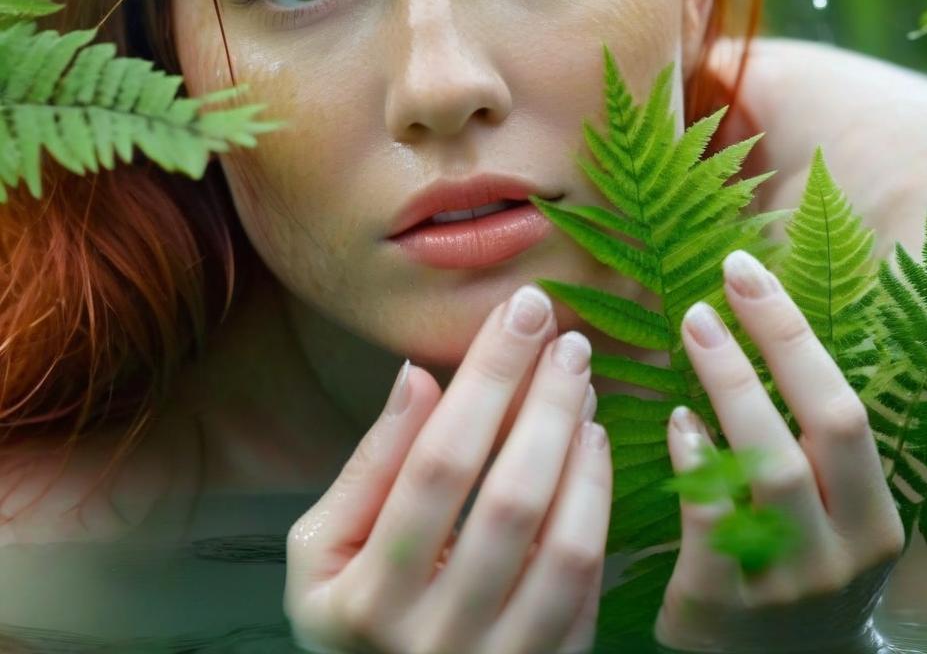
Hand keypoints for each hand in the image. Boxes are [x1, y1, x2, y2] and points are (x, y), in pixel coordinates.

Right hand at [283, 285, 612, 653]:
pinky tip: (594, 447)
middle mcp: (432, 640)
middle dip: (546, 402)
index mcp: (362, 597)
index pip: (437, 463)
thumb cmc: (349, 611)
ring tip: (586, 387)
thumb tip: (416, 377)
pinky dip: (598, 507)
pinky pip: (589, 587)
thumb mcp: (322, 547)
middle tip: (568, 338)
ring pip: (563, 547)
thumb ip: (369, 467)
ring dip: (583, 453)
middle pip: (508, 498)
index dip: (486, 378)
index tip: (520, 310)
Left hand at [654, 250, 905, 652]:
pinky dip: (696, 460)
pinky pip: (711, 520)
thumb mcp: (824, 511)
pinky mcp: (725, 604)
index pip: (844, 408)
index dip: (796, 337)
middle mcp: (844, 549)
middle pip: (819, 428)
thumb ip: (802, 441)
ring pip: (767, 469)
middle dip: (770, 348)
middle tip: (712, 293)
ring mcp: (788, 582)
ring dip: (729, 388)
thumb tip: (751, 322)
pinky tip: (678, 421)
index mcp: (874, 517)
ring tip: (695, 329)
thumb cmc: (793, 563)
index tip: (748, 273)